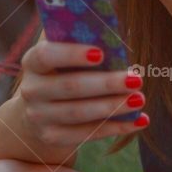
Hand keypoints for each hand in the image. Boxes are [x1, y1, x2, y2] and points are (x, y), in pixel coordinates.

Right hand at [18, 41, 147, 146]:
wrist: (38, 112)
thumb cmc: (62, 71)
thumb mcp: (64, 54)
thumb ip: (81, 41)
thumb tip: (114, 34)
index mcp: (33, 62)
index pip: (47, 55)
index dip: (72, 54)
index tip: (101, 53)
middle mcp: (32, 90)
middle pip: (70, 87)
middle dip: (106, 83)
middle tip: (137, 78)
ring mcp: (39, 117)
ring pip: (81, 113)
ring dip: (114, 106)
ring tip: (140, 98)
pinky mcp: (53, 137)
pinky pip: (88, 134)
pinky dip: (116, 127)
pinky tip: (139, 120)